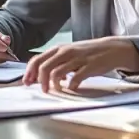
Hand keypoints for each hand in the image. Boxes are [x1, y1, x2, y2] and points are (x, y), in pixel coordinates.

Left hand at [23, 37, 138, 92]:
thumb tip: (40, 77)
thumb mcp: (70, 53)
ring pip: (57, 73)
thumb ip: (56, 62)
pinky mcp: (89, 66)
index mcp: (59, 49)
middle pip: (44, 67)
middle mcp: (66, 52)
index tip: (27, 83)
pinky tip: (73, 87)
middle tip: (43, 90)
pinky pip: (75, 78)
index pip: (37, 59)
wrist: (111, 49)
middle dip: (40, 81)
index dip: (29, 73)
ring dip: (54, 85)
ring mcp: (77, 59)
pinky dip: (71, 86)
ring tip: (57, 89)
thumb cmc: (88, 53)